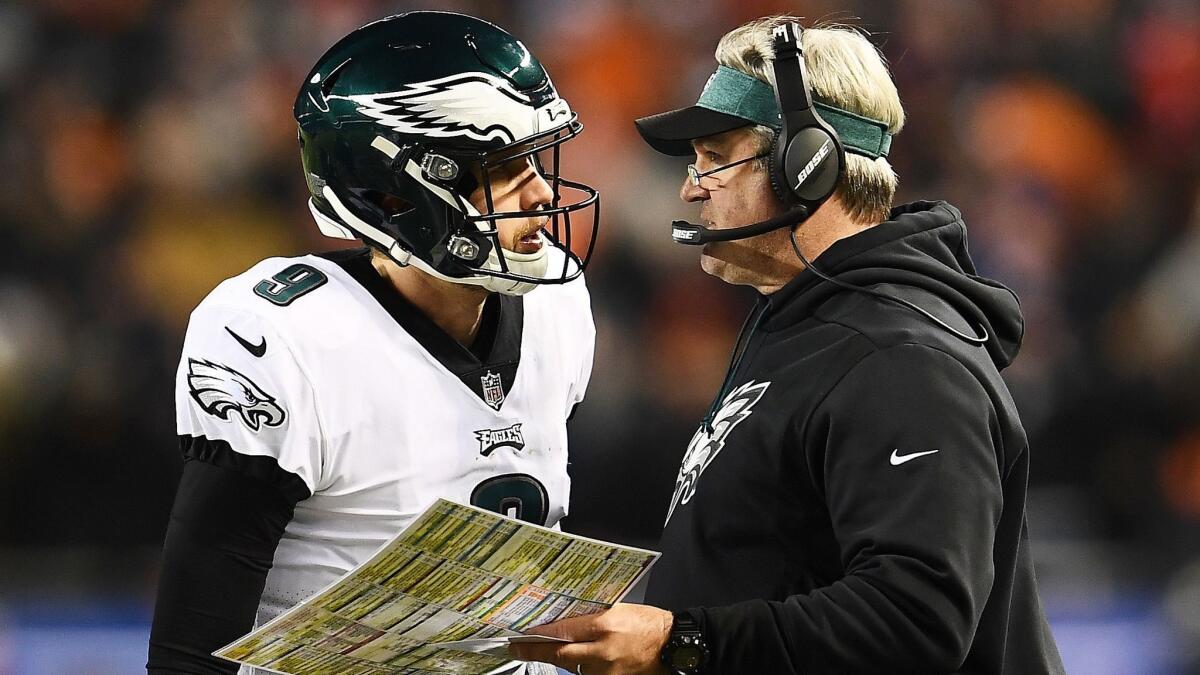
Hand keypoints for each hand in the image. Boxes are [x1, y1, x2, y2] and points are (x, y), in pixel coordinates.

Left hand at [508, 602, 673, 674]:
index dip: (539, 634)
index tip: (522, 635)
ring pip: (572, 666)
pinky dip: (581, 666)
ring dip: (561, 658)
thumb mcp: (618, 610)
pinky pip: (587, 674)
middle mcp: (603, 651)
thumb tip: (564, 618)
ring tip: (549, 648)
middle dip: (535, 652)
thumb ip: (591, 615)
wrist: (672, 645)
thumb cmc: (648, 624)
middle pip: (560, 655)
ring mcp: (606, 670)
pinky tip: (583, 658)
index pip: (563, 631)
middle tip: (517, 648)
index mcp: (604, 626)